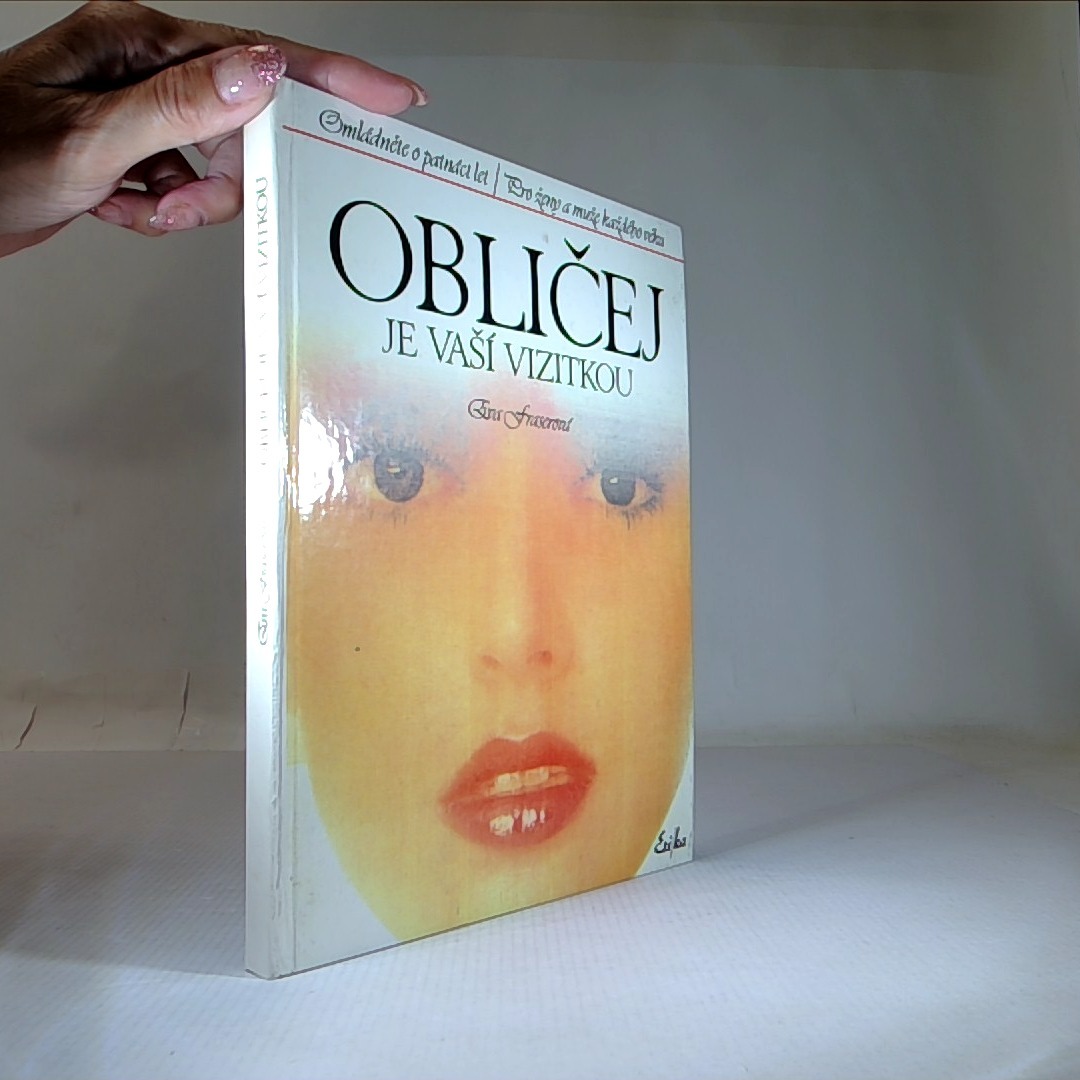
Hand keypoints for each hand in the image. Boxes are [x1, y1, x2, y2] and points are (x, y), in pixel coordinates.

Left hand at [0, 0, 424, 254]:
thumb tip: (263, 75)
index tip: (391, 97)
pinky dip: (163, 210)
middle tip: (183, 199)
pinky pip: (185, 186)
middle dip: (226, 176)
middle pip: (243, 123)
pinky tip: (120, 206)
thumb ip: (182, 107)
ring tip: (136, 204)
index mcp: (140, 44)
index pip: (261, 58)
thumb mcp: (91, 137)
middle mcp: (145, 70)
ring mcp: (139, 111)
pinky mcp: (133, 150)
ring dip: (187, 201)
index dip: (334, 80)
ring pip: (217, 163)